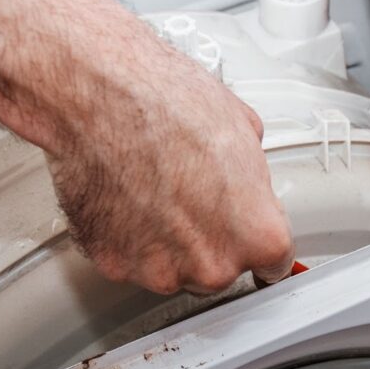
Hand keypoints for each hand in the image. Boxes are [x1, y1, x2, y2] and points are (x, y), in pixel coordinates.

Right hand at [47, 20, 294, 294]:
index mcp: (258, 234)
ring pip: (173, 268)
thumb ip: (251, 176)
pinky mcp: (113, 265)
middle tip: (190, 191)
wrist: (95, 97)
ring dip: (167, 241)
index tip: (248, 234)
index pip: (274, 263)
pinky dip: (127, 237)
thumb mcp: (242, 127)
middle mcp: (212, 265)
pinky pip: (129, 260)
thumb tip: (243, 180)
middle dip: (210, 238)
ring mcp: (160, 271)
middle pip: (220, 269)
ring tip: (153, 187)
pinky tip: (126, 195)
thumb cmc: (165, 104)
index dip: (256, 239)